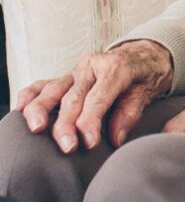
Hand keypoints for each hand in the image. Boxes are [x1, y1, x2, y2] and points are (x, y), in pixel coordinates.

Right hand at [15, 39, 173, 151]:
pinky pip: (43, 83)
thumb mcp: (147, 90)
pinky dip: (29, 95)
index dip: (91, 121)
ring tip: (36, 129)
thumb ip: (131, 112)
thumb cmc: (145, 75)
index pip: (98, 98)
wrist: (144, 54)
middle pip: (73, 97)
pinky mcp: (66, 76)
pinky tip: (20, 109)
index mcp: (115, 68)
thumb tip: (115, 138)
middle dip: (67, 124)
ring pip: (53, 90)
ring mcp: (76, 70)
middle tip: (67, 148)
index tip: (89, 143)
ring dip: (41, 110)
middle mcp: (91, 67)